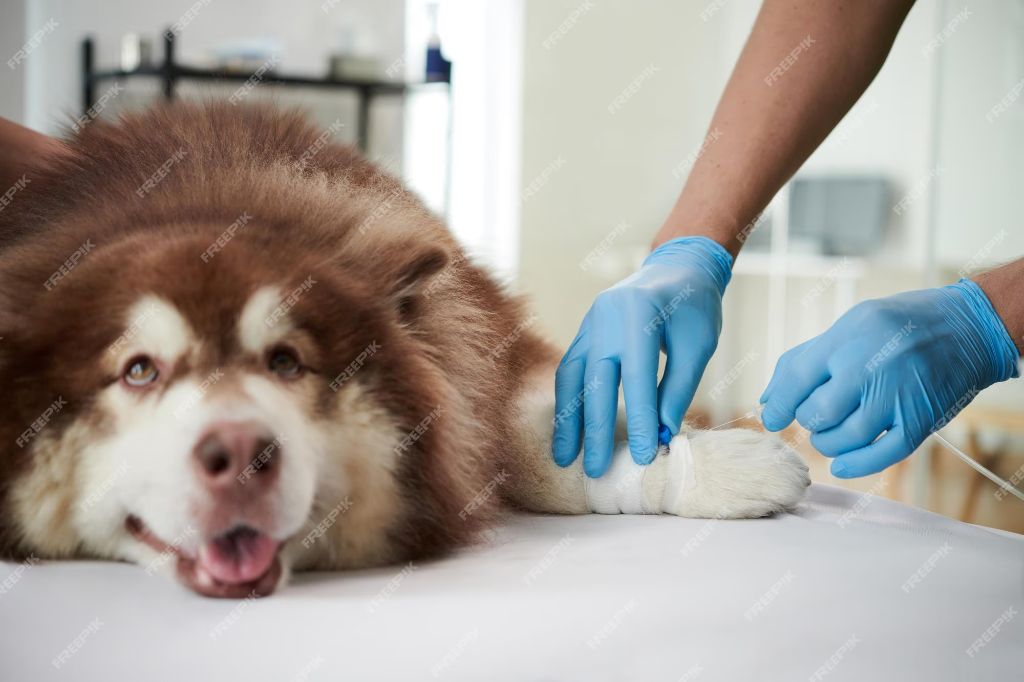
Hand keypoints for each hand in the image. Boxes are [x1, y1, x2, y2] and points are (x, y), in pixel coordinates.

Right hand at [552, 236, 732, 476]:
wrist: (677, 269)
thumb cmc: (694, 307)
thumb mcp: (698, 345)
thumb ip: (678, 387)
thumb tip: (660, 432)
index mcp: (639, 315)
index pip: (635, 378)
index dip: (637, 420)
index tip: (641, 455)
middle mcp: (606, 318)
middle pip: (595, 383)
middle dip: (594, 430)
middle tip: (594, 470)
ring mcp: (589, 323)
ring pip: (573, 378)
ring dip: (568, 420)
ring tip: (564, 457)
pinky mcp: (584, 331)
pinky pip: (570, 369)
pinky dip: (567, 401)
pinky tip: (565, 428)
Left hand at [760, 279, 1019, 477]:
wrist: (968, 328)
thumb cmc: (897, 325)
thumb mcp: (848, 325)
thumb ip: (803, 360)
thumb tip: (768, 401)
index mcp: (847, 339)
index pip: (796, 379)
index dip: (778, 406)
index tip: (773, 418)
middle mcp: (870, 367)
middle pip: (817, 414)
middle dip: (807, 421)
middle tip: (813, 417)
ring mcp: (897, 396)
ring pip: (844, 439)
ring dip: (827, 444)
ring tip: (828, 434)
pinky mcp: (920, 420)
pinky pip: (882, 455)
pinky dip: (856, 465)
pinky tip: (840, 464)